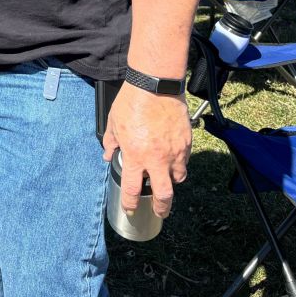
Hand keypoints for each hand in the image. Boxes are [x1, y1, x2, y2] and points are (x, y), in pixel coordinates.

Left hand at [102, 83, 190, 218]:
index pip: (133, 190)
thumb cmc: (132, 101)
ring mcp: (174, 152)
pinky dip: (179, 164)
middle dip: (161, 208)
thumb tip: (108, 155)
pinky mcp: (187, 143)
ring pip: (178, 179)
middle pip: (164, 195)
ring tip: (166, 180)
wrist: (155, 85)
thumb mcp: (114, 122)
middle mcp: (157, 159)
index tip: (130, 208)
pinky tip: (173, 158)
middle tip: (159, 211)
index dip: (131, 203)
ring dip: (172, 183)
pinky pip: (185, 161)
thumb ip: (111, 142)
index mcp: (135, 156)